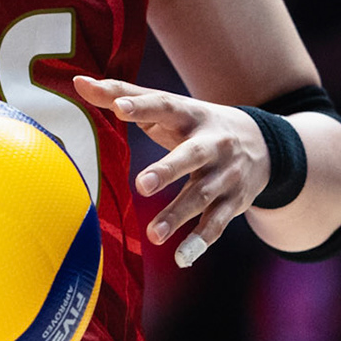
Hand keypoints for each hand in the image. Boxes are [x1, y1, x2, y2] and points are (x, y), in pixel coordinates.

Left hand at [72, 76, 268, 267]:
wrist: (261, 144)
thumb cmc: (196, 124)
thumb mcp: (169, 107)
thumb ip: (124, 95)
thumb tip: (78, 82)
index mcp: (190, 115)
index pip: (164, 106)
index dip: (141, 107)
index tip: (118, 108)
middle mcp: (211, 143)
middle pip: (191, 156)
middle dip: (168, 170)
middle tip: (142, 185)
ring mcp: (225, 174)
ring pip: (202, 196)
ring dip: (178, 215)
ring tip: (153, 234)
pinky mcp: (233, 202)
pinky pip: (217, 224)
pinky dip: (200, 242)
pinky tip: (181, 258)